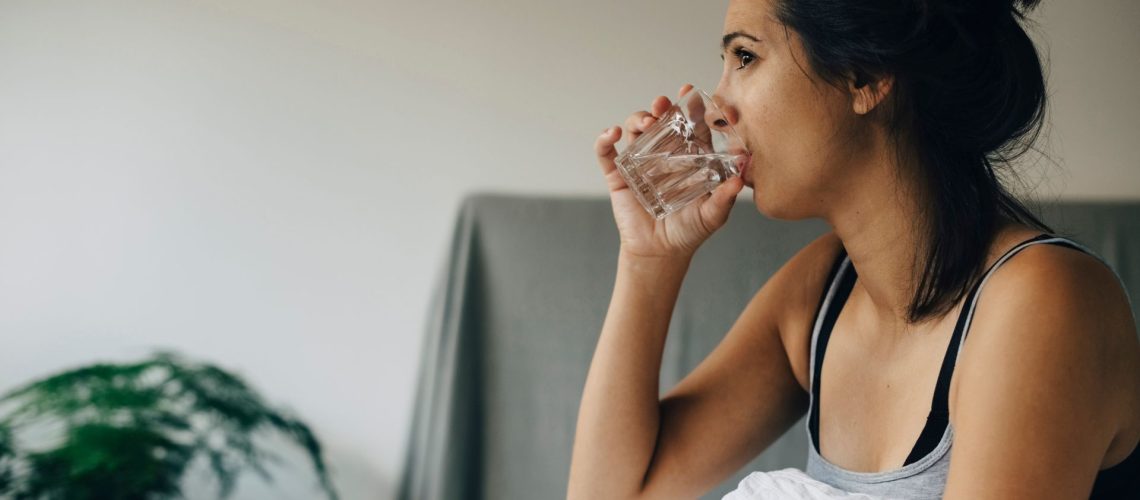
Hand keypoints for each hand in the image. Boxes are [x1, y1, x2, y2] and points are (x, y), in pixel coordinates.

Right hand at [594, 84, 744, 259]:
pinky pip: (607, 153)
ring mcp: (639, 164)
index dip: (690, 108)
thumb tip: (741, 179)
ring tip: (644, 122)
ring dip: (637, 119)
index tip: (690, 93)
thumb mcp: (712, 215)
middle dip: (661, 108)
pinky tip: (612, 133)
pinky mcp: (618, 176)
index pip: (690, 126)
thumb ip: (725, 197)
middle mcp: (663, 155)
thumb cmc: (689, 231)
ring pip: (635, 131)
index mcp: (688, 158)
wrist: (660, 253)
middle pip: (661, 122)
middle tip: (663, 104)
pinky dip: (605, 140)